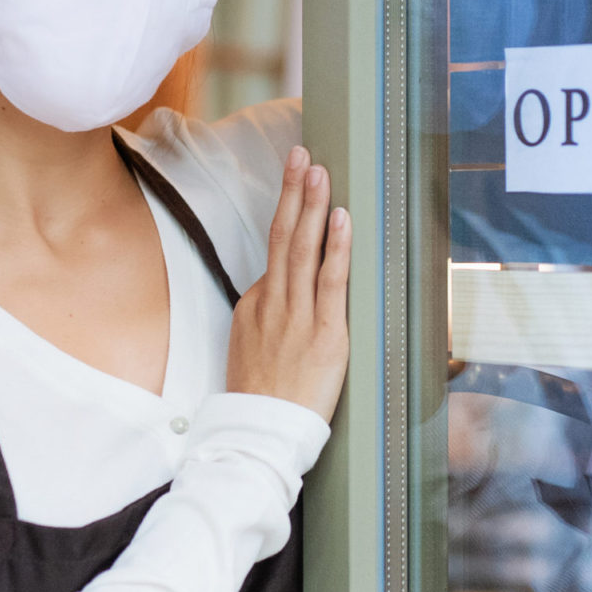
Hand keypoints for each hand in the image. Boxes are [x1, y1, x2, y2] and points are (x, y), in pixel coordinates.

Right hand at [226, 145, 350, 420]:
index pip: (274, 257)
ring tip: (318, 169)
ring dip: (311, 204)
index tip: (300, 185)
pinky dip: (335, 246)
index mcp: (253, 307)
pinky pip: (330, 281)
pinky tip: (341, 218)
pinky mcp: (324, 334)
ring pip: (301, 248)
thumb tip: (278, 300)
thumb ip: (264, 322)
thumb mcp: (250, 353)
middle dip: (292, 191)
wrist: (258, 436)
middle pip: (282, 236)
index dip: (290, 218)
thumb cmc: (260, 403)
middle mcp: (272, 303)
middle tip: (301, 155)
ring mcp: (296, 317)